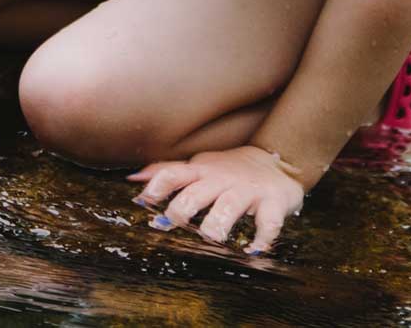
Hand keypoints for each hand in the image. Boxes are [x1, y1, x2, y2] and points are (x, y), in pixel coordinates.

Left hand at [128, 144, 308, 254]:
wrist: (278, 161)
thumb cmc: (228, 170)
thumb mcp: (198, 166)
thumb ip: (168, 172)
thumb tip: (133, 178)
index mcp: (201, 172)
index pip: (174, 174)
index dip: (157, 187)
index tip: (144, 202)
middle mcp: (221, 180)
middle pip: (197, 192)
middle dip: (183, 208)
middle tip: (174, 223)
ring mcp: (247, 191)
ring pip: (230, 205)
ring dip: (218, 222)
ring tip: (212, 236)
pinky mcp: (273, 203)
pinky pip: (269, 221)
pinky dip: (263, 237)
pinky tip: (253, 250)